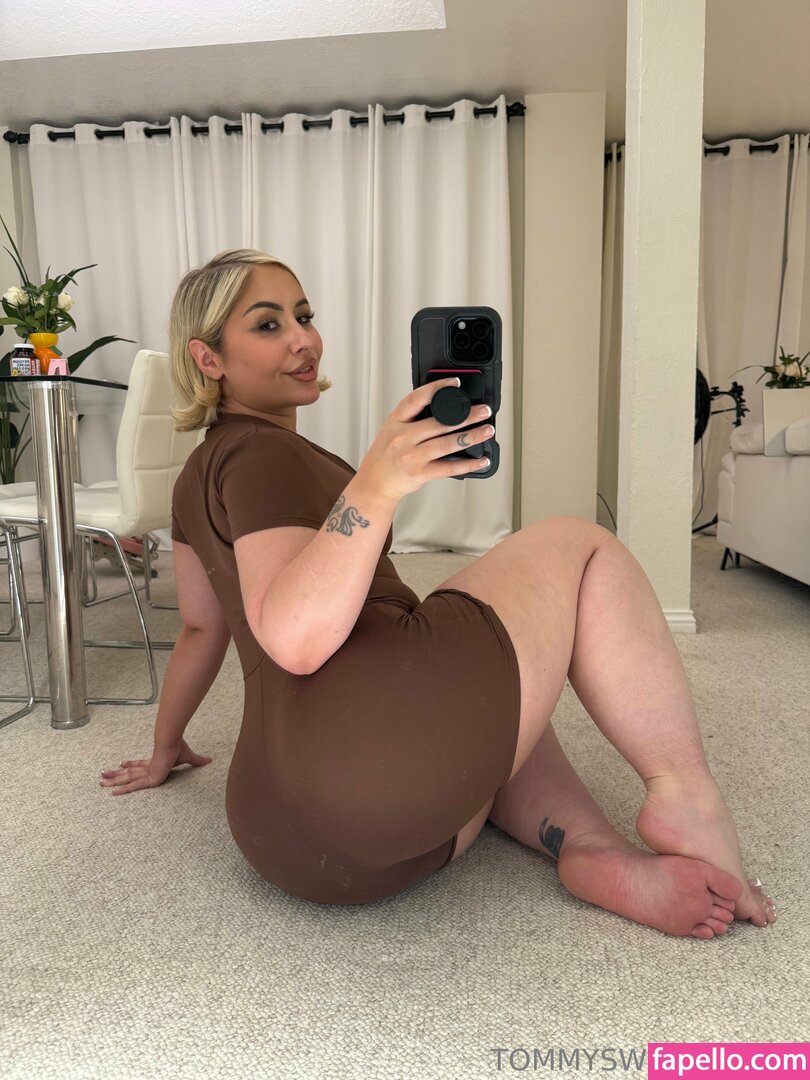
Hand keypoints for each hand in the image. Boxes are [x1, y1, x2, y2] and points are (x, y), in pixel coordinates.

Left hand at [99, 738, 211, 795]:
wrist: (172, 743)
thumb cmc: (178, 748)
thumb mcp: (189, 757)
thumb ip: (197, 760)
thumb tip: (209, 759)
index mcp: (155, 762)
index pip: (140, 765)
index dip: (131, 765)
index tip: (121, 764)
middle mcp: (148, 767)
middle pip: (128, 773)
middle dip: (115, 775)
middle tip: (102, 776)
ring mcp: (146, 773)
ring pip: (127, 779)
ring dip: (113, 780)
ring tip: (100, 782)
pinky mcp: (148, 778)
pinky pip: (134, 786)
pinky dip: (123, 789)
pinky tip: (113, 792)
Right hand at [356, 377, 492, 501]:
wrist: (374, 483)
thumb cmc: (385, 456)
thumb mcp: (392, 429)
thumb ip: (413, 419)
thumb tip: (444, 408)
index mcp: (396, 421)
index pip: (417, 399)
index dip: (436, 388)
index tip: (455, 382)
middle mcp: (403, 437)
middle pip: (440, 422)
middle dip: (466, 415)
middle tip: (484, 410)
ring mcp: (412, 456)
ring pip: (447, 444)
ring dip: (472, 436)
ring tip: (487, 431)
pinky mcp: (420, 473)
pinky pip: (449, 468)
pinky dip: (468, 464)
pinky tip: (481, 460)